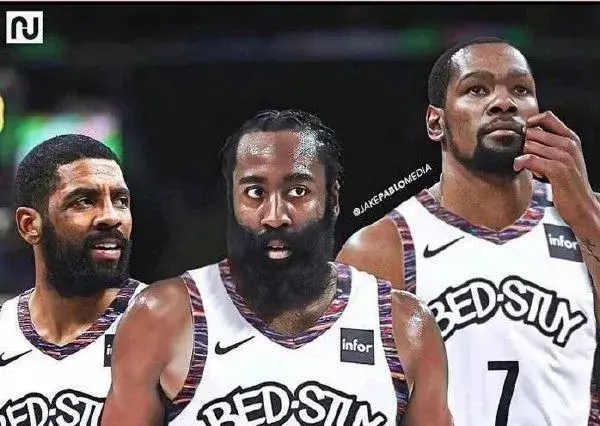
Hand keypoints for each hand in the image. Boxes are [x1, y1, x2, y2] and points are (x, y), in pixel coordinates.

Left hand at [513, 111, 598, 235]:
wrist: (581, 206)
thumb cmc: (568, 184)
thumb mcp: (562, 160)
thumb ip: (548, 146)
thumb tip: (525, 138)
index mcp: (570, 138)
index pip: (547, 117)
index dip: (530, 123)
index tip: (521, 135)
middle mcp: (568, 144)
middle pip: (533, 132)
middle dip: (521, 142)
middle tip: (517, 154)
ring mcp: (564, 156)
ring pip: (529, 145)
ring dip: (520, 154)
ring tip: (520, 164)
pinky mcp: (557, 169)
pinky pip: (530, 159)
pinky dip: (520, 162)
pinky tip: (517, 167)